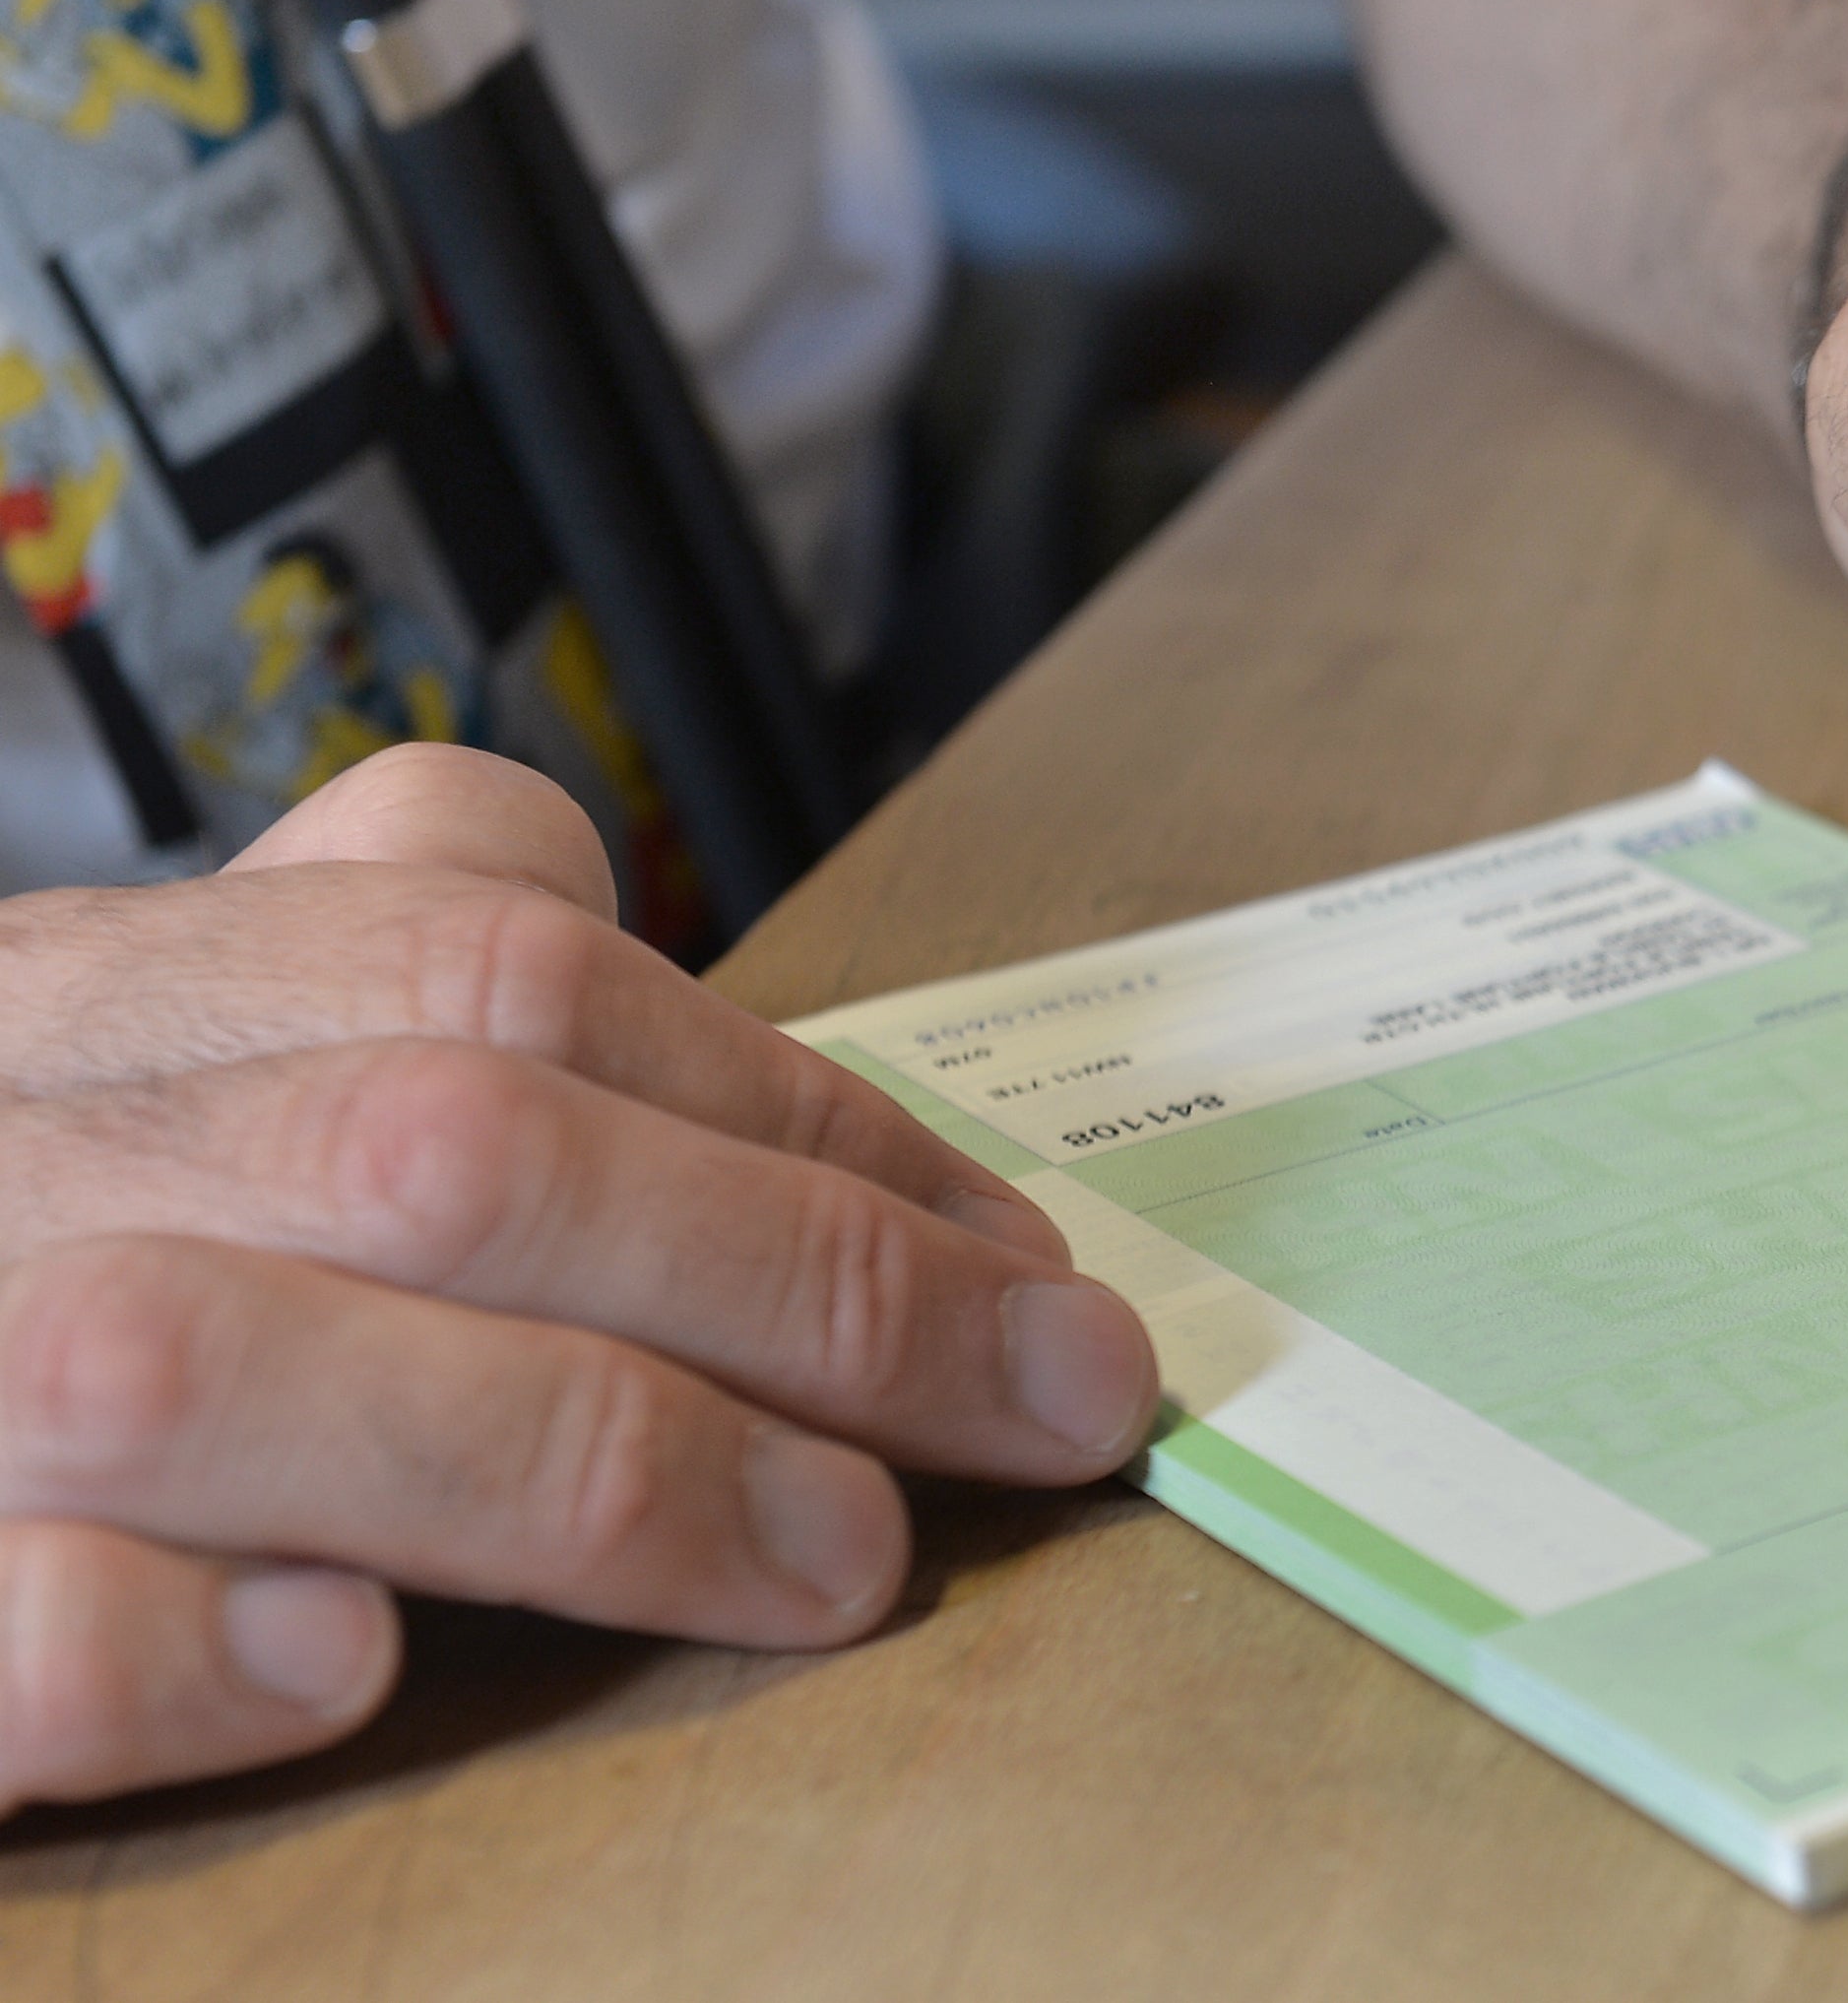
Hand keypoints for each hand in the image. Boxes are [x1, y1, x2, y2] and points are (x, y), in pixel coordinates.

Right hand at [0, 746, 1157, 1811]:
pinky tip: (347, 1660)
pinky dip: (155, 1644)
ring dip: (578, 1467)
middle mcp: (44, 1137)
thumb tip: (562, 882)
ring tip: (833, 1558)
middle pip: (459, 1156)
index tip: (1032, 1268)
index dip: (822, 1138)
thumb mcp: (146, 1014)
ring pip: (235, 1368)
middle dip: (802, 1286)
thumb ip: (340, 929)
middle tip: (1054, 1407)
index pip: (541, 1005)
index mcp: (152, 990)